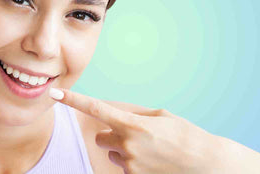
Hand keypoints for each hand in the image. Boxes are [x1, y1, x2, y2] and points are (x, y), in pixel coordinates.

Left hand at [49, 88, 223, 173]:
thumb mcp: (162, 117)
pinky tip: (151, 162)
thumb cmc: (185, 135)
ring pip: (112, 153)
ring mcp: (130, 164)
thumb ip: (137, 116)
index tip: (55, 94)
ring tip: (147, 150)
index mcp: (134, 124)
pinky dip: (133, 163)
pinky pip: (123, 167)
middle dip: (110, 135)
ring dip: (122, 150)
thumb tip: (120, 120)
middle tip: (132, 134)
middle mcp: (128, 144)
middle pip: (101, 137)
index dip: (74, 101)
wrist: (204, 163)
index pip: (96, 110)